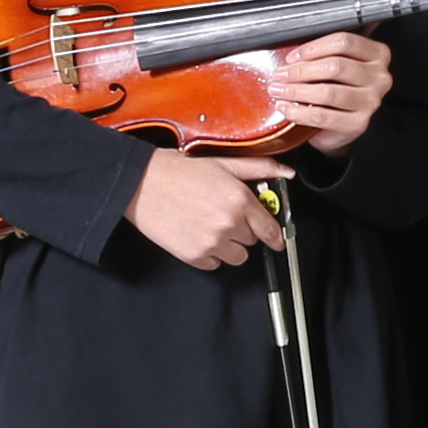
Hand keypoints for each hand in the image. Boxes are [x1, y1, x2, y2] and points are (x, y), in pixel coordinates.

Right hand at [126, 146, 289, 269]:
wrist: (140, 184)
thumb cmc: (178, 171)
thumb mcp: (223, 163)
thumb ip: (260, 168)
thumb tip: (287, 172)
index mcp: (240, 199)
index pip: (271, 229)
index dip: (275, 236)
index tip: (277, 240)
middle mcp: (228, 223)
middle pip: (253, 241)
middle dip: (244, 230)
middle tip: (226, 215)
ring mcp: (210, 242)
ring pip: (237, 257)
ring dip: (230, 245)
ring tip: (212, 226)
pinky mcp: (192, 256)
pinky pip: (214, 264)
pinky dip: (210, 254)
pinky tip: (198, 235)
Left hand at [265, 29, 392, 153]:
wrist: (341, 124)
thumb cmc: (336, 87)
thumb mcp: (335, 64)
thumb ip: (322, 51)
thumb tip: (289, 43)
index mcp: (377, 55)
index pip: (344, 42)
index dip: (313, 48)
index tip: (292, 56)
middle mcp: (379, 77)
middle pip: (336, 66)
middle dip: (301, 70)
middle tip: (280, 75)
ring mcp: (371, 102)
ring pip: (328, 92)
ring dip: (297, 91)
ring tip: (279, 91)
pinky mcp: (358, 124)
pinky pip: (323, 117)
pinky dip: (300, 113)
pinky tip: (286, 109)